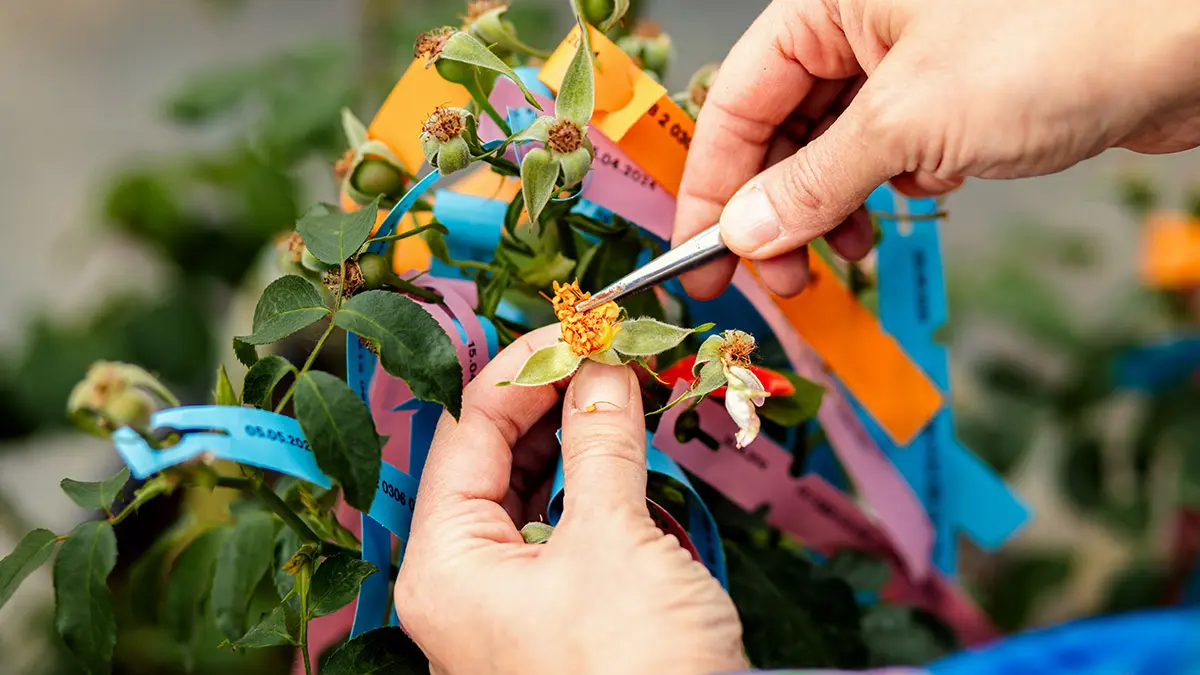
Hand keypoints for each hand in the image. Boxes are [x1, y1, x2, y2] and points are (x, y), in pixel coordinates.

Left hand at [394, 326, 746, 674]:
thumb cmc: (634, 674)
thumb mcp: (616, 543)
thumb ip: (603, 442)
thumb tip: (602, 365)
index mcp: (446, 561)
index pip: (469, 427)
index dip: (526, 366)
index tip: (586, 328)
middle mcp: (466, 581)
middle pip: (500, 455)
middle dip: (560, 399)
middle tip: (619, 354)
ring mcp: (513, 603)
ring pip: (538, 490)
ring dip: (587, 440)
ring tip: (634, 394)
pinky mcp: (562, 617)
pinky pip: (571, 532)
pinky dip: (605, 491)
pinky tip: (638, 462)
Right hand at [674, 0, 1199, 298]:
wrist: (1189, 35)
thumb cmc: (1059, 36)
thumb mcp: (908, 121)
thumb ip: (814, 182)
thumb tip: (748, 231)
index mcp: (827, 3)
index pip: (735, 100)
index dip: (712, 185)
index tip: (701, 257)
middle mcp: (860, 25)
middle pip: (780, 128)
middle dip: (776, 208)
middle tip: (777, 278)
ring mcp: (910, 59)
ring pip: (834, 147)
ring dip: (832, 208)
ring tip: (851, 249)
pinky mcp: (955, 93)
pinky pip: (890, 151)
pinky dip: (891, 187)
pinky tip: (920, 196)